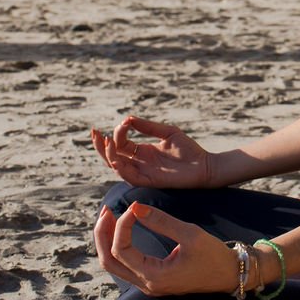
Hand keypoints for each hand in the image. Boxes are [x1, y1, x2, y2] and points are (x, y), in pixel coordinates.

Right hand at [91, 116, 216, 189]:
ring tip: (105, 141)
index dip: (117, 133)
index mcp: (142, 152)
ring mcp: (144, 173)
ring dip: (108, 155)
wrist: (206, 166)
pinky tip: (116, 158)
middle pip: (112, 156)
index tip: (124, 122)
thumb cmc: (189, 150)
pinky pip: (130, 177)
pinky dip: (121, 169)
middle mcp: (140, 163)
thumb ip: (148, 127)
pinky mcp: (150, 181)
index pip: (121, 144)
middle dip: (101, 146)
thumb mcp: (167, 132)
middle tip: (94, 132)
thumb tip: (128, 119)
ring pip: (117, 167)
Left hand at [94, 201, 236, 295]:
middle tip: (106, 210)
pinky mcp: (152, 279)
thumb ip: (161, 221)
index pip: (121, 250)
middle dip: (102, 234)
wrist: (230, 274)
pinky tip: (120, 228)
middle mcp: (146, 285)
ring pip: (113, 264)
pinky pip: (124, 264)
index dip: (121, 226)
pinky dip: (116, 245)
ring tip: (109, 216)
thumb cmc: (214, 256)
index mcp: (154, 276)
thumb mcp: (191, 234)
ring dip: (107, 239)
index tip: (133, 207)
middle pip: (108, 261)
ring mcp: (148, 284)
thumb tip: (135, 207)